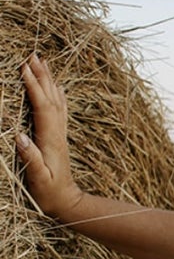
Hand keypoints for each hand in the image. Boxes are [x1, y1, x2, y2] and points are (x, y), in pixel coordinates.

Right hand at [15, 55, 84, 219]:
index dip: (33, 87)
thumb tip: (20, 136)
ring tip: (42, 62)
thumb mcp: (38, 179)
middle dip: (41, 76)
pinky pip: (59, 110)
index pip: (42, 107)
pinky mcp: (59, 138)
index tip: (24, 68)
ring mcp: (60, 134)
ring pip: (56, 100)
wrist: (68, 203)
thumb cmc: (50, 194)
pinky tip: (56, 86)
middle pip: (51, 98)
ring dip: (49, 80)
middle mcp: (57, 133)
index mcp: (50, 140)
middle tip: (33, 55)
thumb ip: (31, 158)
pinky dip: (56, 94)